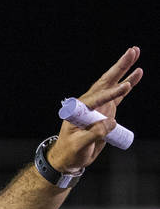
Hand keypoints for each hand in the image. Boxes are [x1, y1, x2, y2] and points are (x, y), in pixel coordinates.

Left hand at [48, 47, 142, 171]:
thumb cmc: (70, 152)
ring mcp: (98, 105)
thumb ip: (93, 134)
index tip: (124, 88)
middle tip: (131, 51)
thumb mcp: (79, 145)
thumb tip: (110, 122)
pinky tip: (138, 72)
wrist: (70, 157)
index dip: (110, 93)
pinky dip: (128, 83)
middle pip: (105, 82)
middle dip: (119, 67)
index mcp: (78, 111)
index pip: (96, 98)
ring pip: (113, 84)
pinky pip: (119, 94)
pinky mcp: (106, 110)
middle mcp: (88, 104)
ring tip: (135, 52)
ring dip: (125, 69)